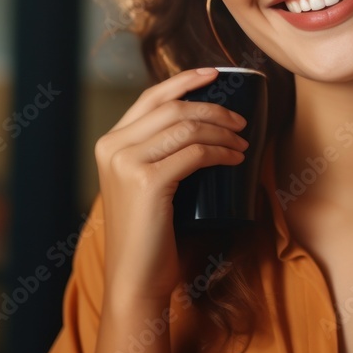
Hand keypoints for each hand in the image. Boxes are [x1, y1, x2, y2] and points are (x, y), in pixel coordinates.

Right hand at [93, 68, 248, 305]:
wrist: (136, 278)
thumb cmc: (149, 234)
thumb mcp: (143, 184)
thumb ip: (156, 154)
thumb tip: (201, 124)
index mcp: (109, 143)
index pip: (150, 97)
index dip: (185, 81)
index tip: (214, 74)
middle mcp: (113, 147)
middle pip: (172, 108)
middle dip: (213, 108)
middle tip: (241, 122)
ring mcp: (126, 164)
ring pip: (186, 127)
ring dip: (223, 131)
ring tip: (243, 143)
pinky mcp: (147, 183)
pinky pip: (195, 153)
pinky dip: (221, 152)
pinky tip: (236, 159)